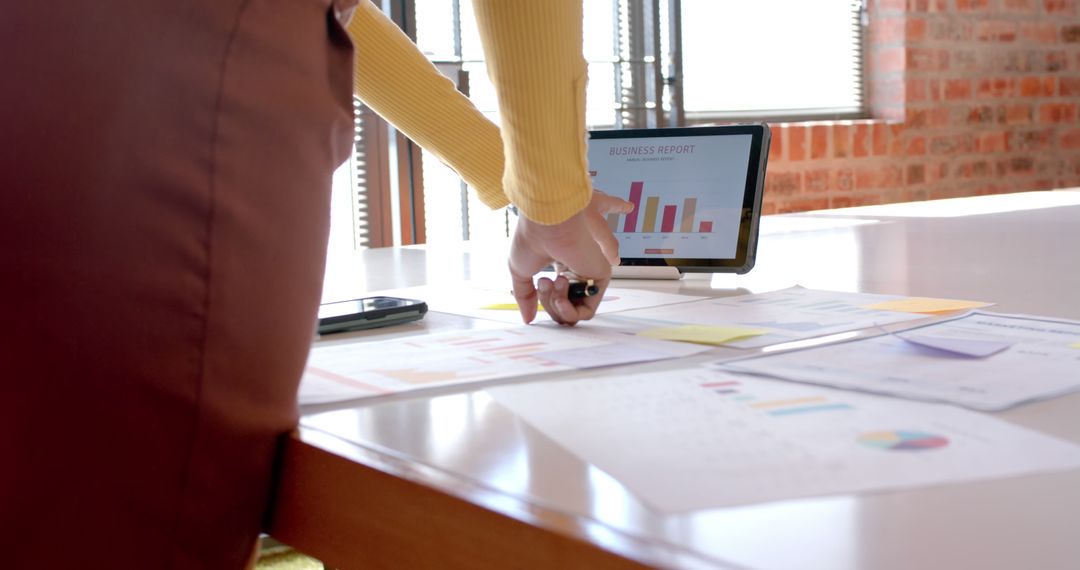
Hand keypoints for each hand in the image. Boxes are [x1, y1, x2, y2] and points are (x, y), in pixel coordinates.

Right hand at [509, 191, 632, 324]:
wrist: (545, 224)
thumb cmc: (531, 239)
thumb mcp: (521, 272)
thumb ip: (525, 297)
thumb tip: (528, 319)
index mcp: (561, 265)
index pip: (556, 296)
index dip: (544, 299)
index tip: (538, 283)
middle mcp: (578, 270)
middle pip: (564, 306)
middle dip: (548, 302)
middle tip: (544, 282)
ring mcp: (589, 275)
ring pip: (574, 312)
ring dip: (557, 307)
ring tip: (552, 283)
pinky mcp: (600, 277)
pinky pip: (586, 311)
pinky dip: (569, 312)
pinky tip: (560, 298)